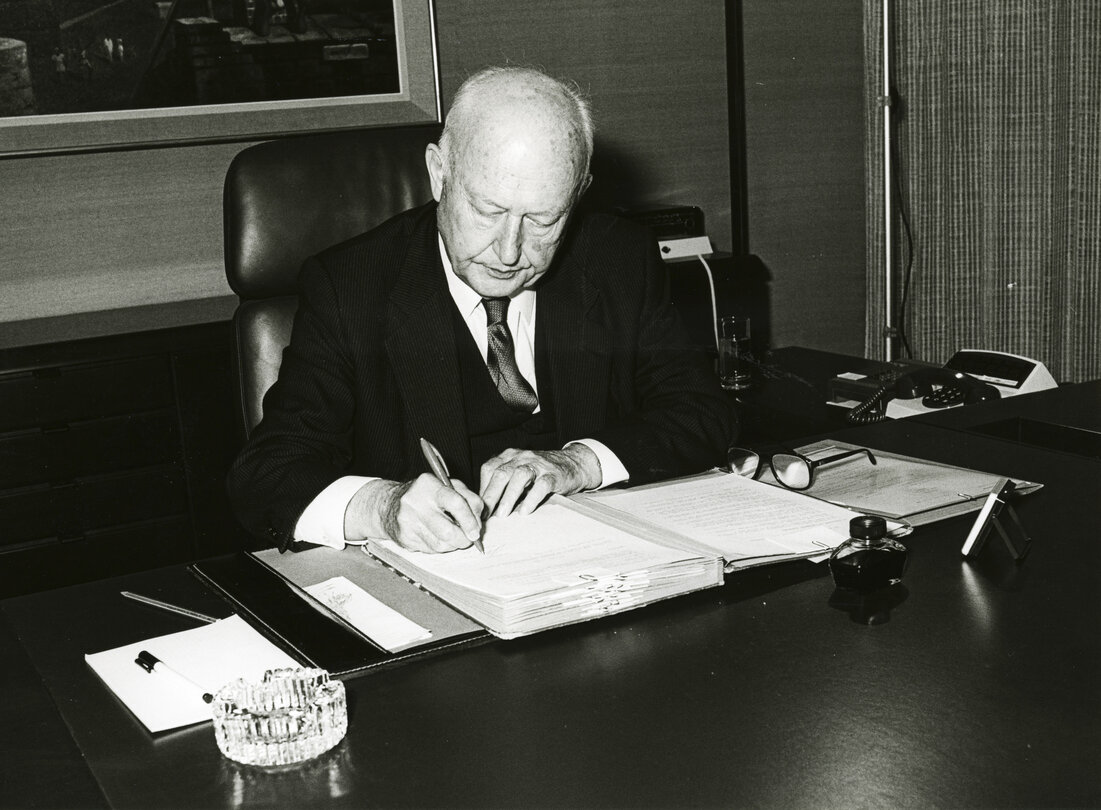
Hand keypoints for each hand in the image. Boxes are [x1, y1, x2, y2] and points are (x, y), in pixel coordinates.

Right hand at [346, 475, 483, 552]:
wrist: (389, 505)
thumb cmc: (426, 495)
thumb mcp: (448, 486)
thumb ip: (469, 499)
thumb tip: (479, 522)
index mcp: (429, 485)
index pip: (456, 503)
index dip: (470, 520)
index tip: (476, 532)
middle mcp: (415, 502)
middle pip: (448, 531)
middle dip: (463, 539)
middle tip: (469, 539)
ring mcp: (407, 522)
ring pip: (440, 545)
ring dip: (453, 545)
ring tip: (453, 537)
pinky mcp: (404, 538)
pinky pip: (430, 550)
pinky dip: (440, 547)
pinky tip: (437, 538)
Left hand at [479, 445, 601, 517]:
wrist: (572, 464)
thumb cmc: (541, 473)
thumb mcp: (519, 474)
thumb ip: (503, 485)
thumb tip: (485, 508)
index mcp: (510, 456)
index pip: (489, 469)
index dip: (482, 489)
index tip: (478, 509)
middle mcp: (522, 457)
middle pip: (501, 473)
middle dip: (491, 495)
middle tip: (485, 514)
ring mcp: (538, 464)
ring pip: (520, 476)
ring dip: (509, 496)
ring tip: (502, 514)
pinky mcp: (554, 474)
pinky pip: (541, 485)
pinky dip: (531, 498)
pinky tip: (525, 511)